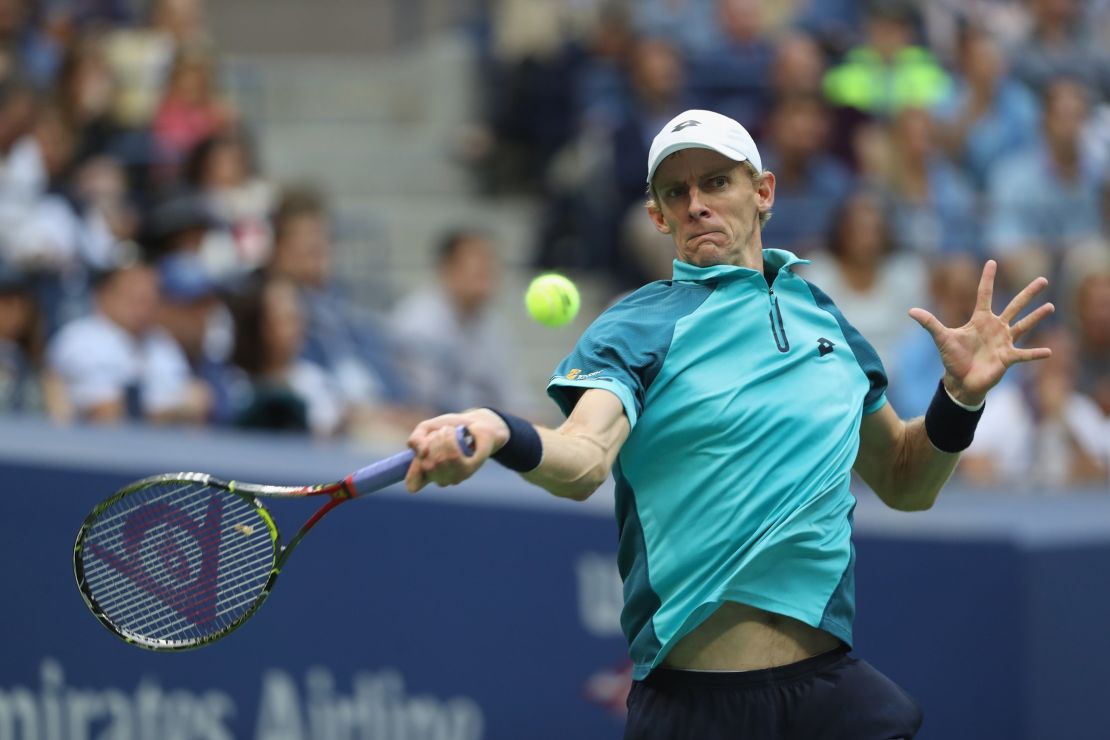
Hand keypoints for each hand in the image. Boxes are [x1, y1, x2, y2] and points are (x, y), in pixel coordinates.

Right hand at [404, 408, 509, 492]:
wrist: (475, 423)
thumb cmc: (450, 427)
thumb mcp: (426, 428)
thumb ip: (416, 439)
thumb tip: (421, 453)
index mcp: (425, 473)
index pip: (413, 483)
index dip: (414, 469)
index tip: (423, 450)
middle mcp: (438, 479)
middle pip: (426, 464)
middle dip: (431, 441)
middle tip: (440, 432)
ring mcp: (453, 477)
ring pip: (439, 460)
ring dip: (442, 437)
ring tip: (449, 431)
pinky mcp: (468, 471)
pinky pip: (453, 457)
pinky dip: (451, 439)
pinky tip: (456, 434)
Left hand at [908, 260, 1053, 405]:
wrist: (960, 381)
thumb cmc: (953, 358)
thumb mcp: (942, 338)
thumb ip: (930, 323)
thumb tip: (911, 311)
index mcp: (980, 320)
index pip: (984, 294)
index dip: (987, 279)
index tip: (991, 261)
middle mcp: (996, 327)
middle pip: (1014, 306)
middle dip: (1028, 293)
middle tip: (1043, 279)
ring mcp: (1004, 342)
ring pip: (1024, 326)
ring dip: (1037, 317)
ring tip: (1051, 306)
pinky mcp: (1008, 358)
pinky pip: (1024, 354)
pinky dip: (1035, 354)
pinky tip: (1049, 351)